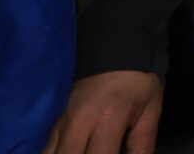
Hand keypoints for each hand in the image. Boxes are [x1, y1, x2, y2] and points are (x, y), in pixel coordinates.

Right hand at [43, 71, 162, 153]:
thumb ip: (142, 145)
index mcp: (109, 118)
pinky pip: (43, 146)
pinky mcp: (51, 117)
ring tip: (82, 151)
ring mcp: (61, 119)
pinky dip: (52, 153)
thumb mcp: (150, 111)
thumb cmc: (138, 83)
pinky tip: (66, 150)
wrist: (116, 49)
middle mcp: (80, 120)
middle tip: (97, 153)